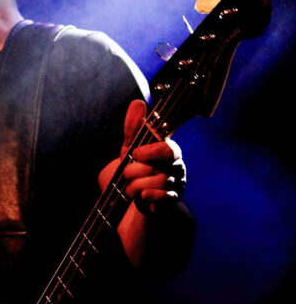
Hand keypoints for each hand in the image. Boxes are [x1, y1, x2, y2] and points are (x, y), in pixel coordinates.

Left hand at [100, 100, 185, 214]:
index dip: (151, 152)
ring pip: (157, 183)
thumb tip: (138, 103)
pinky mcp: (173, 200)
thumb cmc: (134, 169)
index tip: (135, 154)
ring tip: (131, 188)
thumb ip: (133, 127)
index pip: (168, 149)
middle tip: (127, 175)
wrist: (132, 199)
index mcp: (169, 151)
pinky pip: (163, 197)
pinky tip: (142, 197)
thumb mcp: (130, 147)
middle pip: (158, 168)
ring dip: (136, 186)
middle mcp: (177, 166)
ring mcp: (177, 184)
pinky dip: (148, 197)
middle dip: (134, 172)